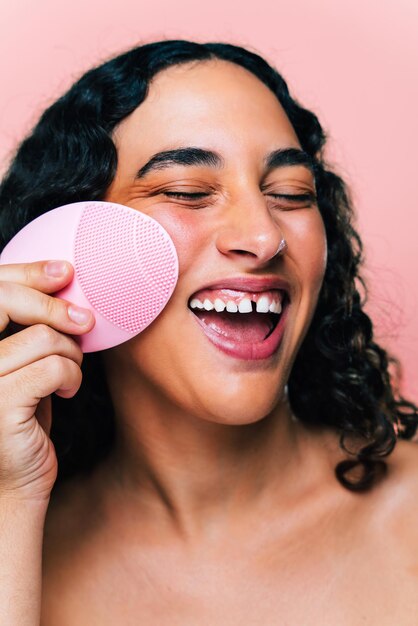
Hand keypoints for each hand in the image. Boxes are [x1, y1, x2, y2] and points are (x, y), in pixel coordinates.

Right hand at [0, 260, 94, 502]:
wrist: (14, 480)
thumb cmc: (23, 417)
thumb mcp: (23, 362)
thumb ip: (28, 328)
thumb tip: (61, 280)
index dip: (28, 273)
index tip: (64, 272)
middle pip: (9, 301)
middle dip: (56, 308)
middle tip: (85, 324)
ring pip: (43, 337)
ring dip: (71, 355)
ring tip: (70, 374)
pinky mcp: (0, 403)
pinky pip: (54, 367)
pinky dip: (72, 376)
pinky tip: (67, 392)